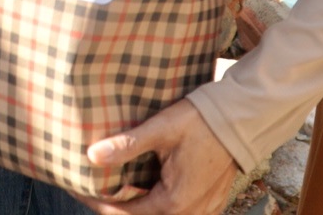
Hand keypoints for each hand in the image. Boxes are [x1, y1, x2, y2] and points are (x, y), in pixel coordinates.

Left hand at [82, 99, 240, 214]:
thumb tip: (93, 155)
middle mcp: (189, 212)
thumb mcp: (162, 130)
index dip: (99, 203)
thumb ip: (128, 145)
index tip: (79, 190)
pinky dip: (157, 204)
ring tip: (114, 188)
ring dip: (137, 207)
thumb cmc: (203, 121)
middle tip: (93, 189)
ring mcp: (202, 210)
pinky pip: (178, 212)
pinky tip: (144, 188)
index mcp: (174, 201)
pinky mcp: (209, 202)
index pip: (125, 214)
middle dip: (116, 207)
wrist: (243, 118)